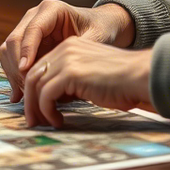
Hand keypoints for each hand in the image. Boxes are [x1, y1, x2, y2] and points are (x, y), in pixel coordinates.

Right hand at [0, 0, 134, 101]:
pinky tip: (21, 93)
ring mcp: (27, 28)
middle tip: (28, 88)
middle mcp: (34, 16)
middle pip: (14, 40)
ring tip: (26, 93)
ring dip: (13, 73)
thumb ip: (80, 51)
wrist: (100, 26)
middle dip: (17, 66)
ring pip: (8, 50)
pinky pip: (12, 59)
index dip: (26, 51)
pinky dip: (14, 76)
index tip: (26, 70)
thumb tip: (62, 69)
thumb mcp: (96, 37)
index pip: (32, 30)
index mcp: (51, 9)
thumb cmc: (100, 28)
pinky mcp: (26, 43)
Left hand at [21, 38, 152, 127]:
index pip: (41, 67)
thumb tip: (53, 100)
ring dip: (36, 109)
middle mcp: (65, 48)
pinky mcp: (70, 73)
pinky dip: (47, 111)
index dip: (35, 90)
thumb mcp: (90, 76)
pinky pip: (46, 95)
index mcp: (70, 46)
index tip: (36, 109)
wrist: (140, 76)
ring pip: (36, 86)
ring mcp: (66, 59)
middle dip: (30, 101)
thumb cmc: (123, 82)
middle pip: (33, 75)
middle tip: (32, 120)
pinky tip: (58, 121)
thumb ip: (71, 81)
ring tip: (43, 123)